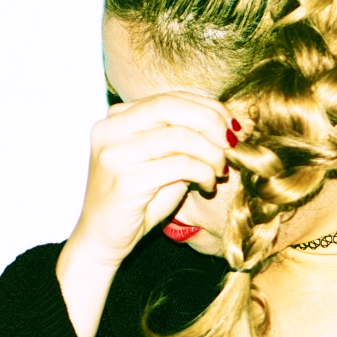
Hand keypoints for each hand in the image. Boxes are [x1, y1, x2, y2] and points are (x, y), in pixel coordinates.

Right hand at [66, 91, 231, 266]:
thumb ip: (184, 138)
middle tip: (232, 143)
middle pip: (171, 106)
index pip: (170, 97)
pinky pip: (180, 165)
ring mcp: (115, 153)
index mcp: (117, 117)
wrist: (103, 238)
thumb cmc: (138, 200)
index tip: (232, 127)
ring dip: (211, 153)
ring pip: (180, 136)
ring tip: (220, 171)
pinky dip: (204, 173)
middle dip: (211, 121)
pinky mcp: (126, 179)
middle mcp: (110, 128)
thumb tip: (227, 126)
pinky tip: (208, 185)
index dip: (208, 108)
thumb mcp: (163, 161)